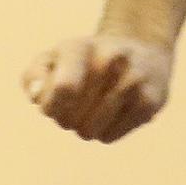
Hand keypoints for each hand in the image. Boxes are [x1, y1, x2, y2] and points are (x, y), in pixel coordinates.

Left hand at [21, 35, 172, 142]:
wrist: (143, 52)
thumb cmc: (84, 63)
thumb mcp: (54, 59)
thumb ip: (33, 76)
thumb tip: (36, 95)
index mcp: (80, 47)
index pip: (63, 89)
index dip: (52, 105)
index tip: (53, 100)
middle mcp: (110, 59)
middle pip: (69, 118)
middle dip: (64, 117)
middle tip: (76, 102)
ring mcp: (134, 80)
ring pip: (88, 131)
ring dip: (83, 127)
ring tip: (93, 107)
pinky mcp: (151, 101)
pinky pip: (108, 137)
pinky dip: (104, 132)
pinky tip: (114, 113)